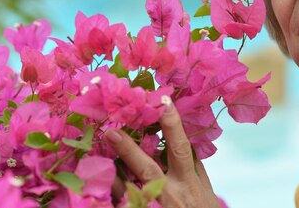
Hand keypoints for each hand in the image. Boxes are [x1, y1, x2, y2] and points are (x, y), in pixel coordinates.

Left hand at [104, 104, 220, 207]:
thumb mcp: (206, 192)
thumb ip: (194, 168)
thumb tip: (183, 141)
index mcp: (188, 182)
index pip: (180, 148)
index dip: (173, 124)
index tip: (163, 100)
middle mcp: (172, 195)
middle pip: (148, 169)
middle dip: (129, 149)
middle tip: (110, 131)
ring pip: (128, 191)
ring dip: (110, 174)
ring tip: (92, 157)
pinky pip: (123, 206)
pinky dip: (111, 197)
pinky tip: (98, 185)